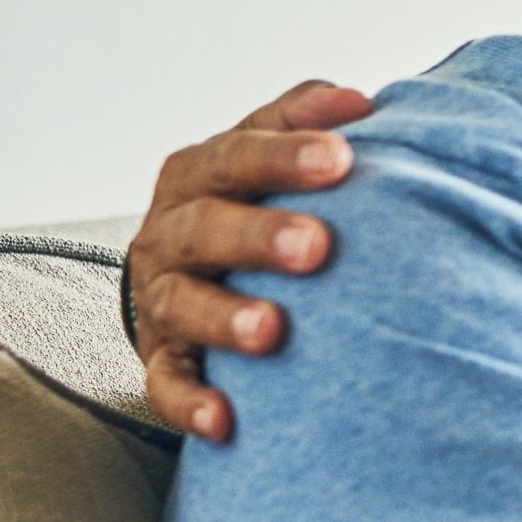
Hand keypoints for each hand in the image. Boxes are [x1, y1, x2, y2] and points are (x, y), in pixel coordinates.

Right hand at [128, 80, 369, 441]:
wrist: (188, 265)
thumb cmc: (256, 196)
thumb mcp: (271, 147)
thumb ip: (309, 116)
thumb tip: (361, 101)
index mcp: (202, 172)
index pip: (238, 155)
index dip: (285, 155)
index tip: (342, 159)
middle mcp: (172, 230)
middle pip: (206, 229)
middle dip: (259, 236)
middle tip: (318, 247)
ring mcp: (161, 296)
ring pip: (182, 306)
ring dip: (226, 319)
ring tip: (273, 331)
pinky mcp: (161, 356)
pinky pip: (166, 383)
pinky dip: (191, 402)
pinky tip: (226, 420)